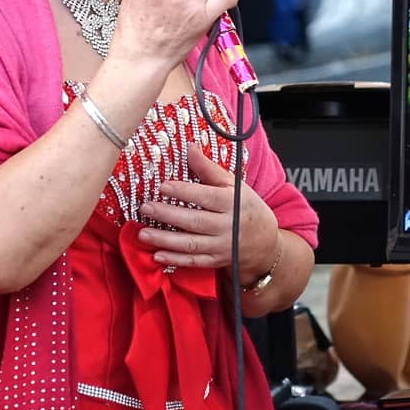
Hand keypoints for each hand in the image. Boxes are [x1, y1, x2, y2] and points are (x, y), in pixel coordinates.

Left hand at [137, 145, 279, 281]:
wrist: (265, 242)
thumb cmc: (246, 208)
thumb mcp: (233, 185)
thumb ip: (209, 169)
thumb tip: (189, 147)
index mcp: (232, 202)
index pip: (205, 196)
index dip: (183, 191)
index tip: (162, 186)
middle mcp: (227, 225)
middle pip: (195, 220)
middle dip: (168, 215)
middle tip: (146, 208)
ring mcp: (222, 246)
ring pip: (191, 243)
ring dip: (165, 240)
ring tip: (143, 234)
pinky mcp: (216, 260)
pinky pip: (194, 261)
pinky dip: (175, 260)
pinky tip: (157, 255)